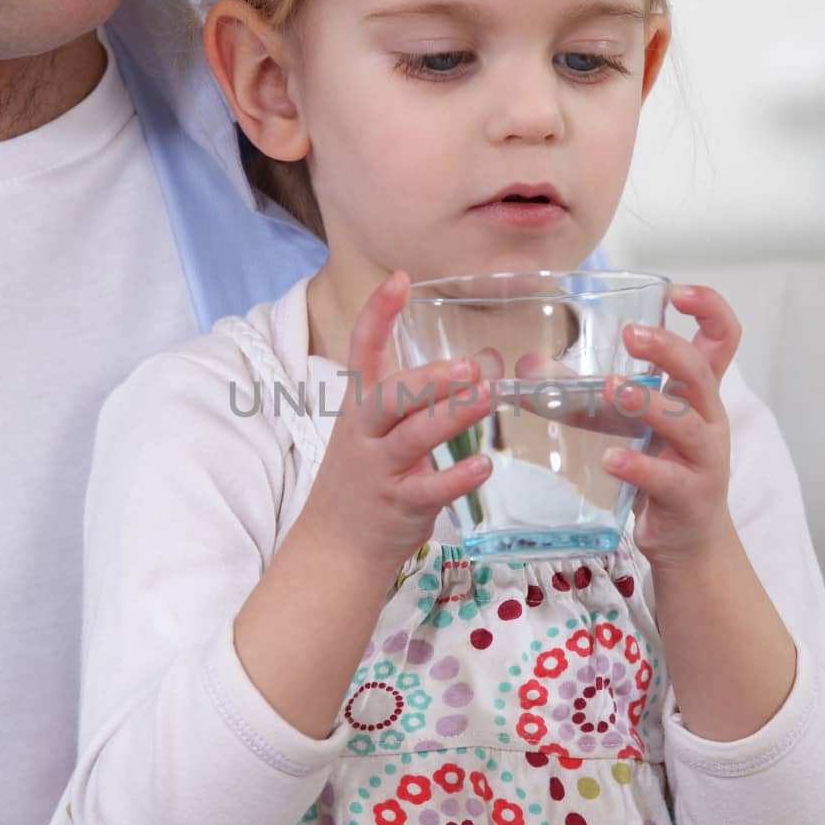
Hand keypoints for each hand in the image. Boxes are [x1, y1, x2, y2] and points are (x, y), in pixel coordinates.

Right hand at [305, 271, 492, 575]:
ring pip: (412, 438)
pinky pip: (428, 491)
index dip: (378, 314)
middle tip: (469, 365)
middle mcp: (366, 433)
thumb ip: (434, 396)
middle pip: (389, 396)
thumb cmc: (370, 476)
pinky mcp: (398, 505)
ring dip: (450, 418)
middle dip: (426, 379)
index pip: (363, 350)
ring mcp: (379, 470)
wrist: (335, 546)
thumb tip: (490, 360)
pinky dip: (456, 478)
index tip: (399, 279)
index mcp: (362, 405)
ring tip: (485, 400)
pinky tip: (484, 466)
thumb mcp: (391, 430)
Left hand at [600, 284, 742, 564]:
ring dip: (649, 403)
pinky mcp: (689, 496)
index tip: (676, 292)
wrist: (687, 539)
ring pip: (687, 423)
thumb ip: (585, 394)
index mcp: (698, 394)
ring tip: (612, 390)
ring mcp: (704, 459)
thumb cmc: (659, 469)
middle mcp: (708, 419)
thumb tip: (527, 368)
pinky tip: (611, 459)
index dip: (709, 308)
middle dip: (668, 349)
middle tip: (631, 336)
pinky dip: (638, 466)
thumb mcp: (628, 424)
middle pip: (702, 372)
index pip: (722, 338)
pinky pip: (667, 478)